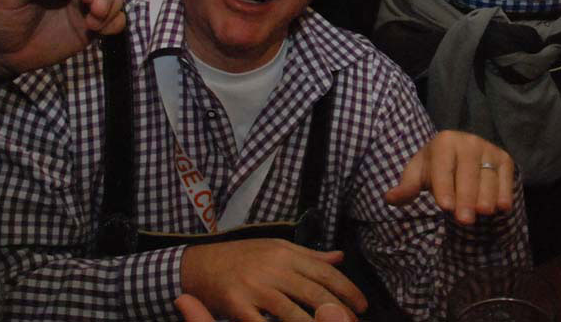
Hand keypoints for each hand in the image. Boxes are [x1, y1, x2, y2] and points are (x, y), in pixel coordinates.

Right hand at [180, 239, 364, 321]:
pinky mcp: (237, 305)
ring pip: (293, 312)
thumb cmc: (241, 257)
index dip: (347, 289)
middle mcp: (272, 267)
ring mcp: (254, 287)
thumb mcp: (275, 248)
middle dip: (338, 311)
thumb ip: (309, 256)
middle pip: (314, 292)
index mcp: (285, 252)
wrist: (199, 264)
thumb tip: (340, 256)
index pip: (324, 270)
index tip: (361, 305)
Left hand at [385, 131, 515, 224]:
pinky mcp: (504, 159)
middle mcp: (468, 141)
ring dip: (486, 197)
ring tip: (483, 213)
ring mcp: (488, 149)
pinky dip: (504, 192)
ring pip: (488, 177)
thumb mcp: (419, 174)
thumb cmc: (436, 167)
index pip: (443, 168)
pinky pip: (506, 178)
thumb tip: (390, 198)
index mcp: (444, 141)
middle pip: (468, 174)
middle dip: (465, 198)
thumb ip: (406, 188)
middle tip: (464, 220)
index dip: (444, 187)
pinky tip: (501, 207)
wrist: (460, 153)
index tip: (445, 206)